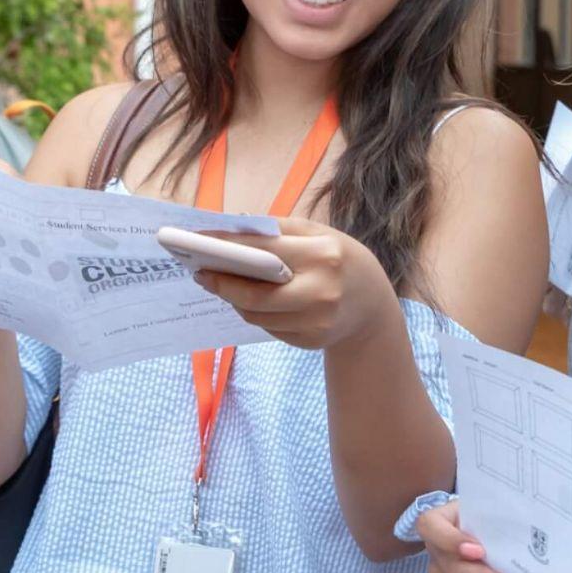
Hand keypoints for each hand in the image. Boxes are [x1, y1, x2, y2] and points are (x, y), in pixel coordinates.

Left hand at [191, 219, 391, 350]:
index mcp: (323, 256)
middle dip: (222, 284)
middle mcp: (322, 292)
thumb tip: (229, 230)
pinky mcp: (311, 342)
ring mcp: (317, 322)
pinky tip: (250, 300)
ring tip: (221, 284)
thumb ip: (279, 230)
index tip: (197, 242)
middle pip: (255, 295)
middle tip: (201, 274)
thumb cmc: (341, 260)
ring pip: (258, 315)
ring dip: (235, 300)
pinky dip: (256, 313)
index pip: (264, 250)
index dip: (226, 247)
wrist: (374, 307)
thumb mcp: (320, 234)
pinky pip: (269, 328)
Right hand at [418, 501, 517, 572]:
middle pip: (453, 571)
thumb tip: (526, 537)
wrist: (488, 536)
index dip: (451, 541)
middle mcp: (434, 551)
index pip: (430, 528)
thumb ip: (499, 519)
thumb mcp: (491, 512)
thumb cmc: (489, 520)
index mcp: (437, 522)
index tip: (479, 551)